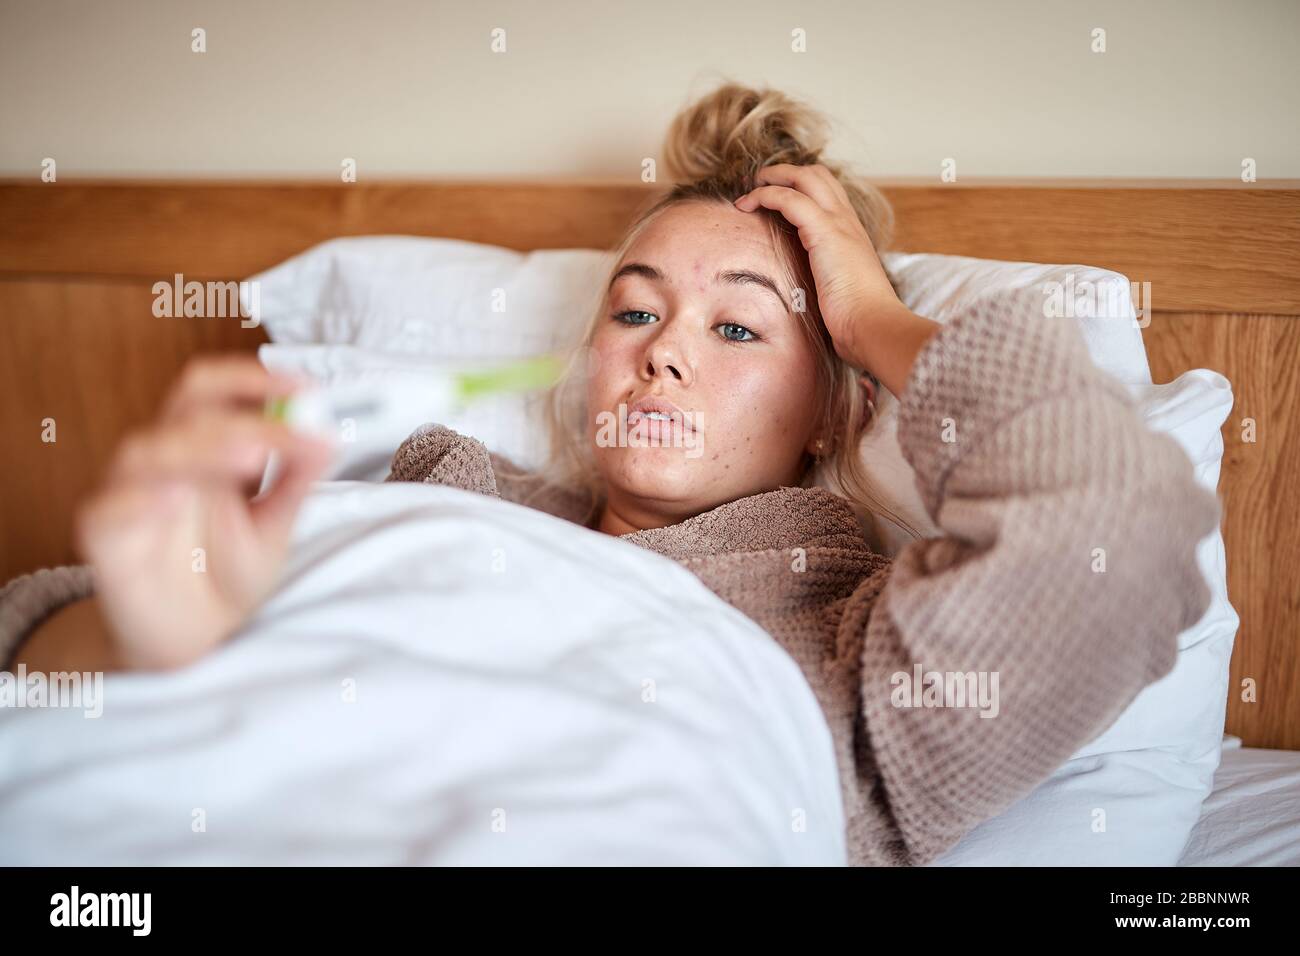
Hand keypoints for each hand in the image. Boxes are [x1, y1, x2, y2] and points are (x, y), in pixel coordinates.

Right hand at [75, 356, 332, 669]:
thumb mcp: (274, 527)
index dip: (254, 381)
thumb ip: (295, 483)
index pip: (215, 390)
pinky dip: (141, 500)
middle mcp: (165, 460)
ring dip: (200, 450)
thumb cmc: (228, 572)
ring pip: (148, 452)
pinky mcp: (105, 537)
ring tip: (249, 459)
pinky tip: (173, 498)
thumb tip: (327, 436)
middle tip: (281, 437)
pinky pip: (109, 509)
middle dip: (239, 419)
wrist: (194, 636)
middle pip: (188, 414)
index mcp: (205, 447)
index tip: (306, 389)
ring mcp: (130, 494)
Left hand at [734, 163, 928, 391]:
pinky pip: (789, 198)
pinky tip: (747, 205)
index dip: (802, 187)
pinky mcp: (824, 231)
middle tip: (759, 183)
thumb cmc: (857, 319)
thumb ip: (828, 283)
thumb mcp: (840, 293)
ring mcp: (838, 223)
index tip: (776, 196)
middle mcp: (847, 221)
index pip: (828, 193)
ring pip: (804, 177)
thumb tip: (811, 297)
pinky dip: (765, 194)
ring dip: (772, 177)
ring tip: (749, 188)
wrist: (872, 324)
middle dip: (785, 172)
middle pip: (817, 175)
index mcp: (852, 233)